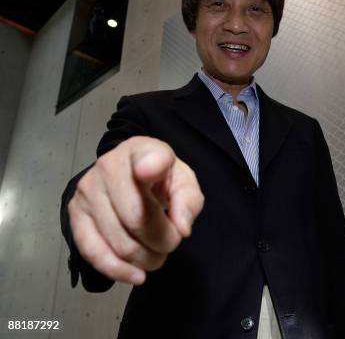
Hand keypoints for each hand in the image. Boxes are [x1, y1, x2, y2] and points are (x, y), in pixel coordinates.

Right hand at [67, 136, 203, 284]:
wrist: (128, 175)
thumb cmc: (160, 180)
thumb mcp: (183, 183)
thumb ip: (188, 202)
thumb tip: (181, 229)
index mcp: (142, 150)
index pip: (149, 157)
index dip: (150, 166)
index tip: (149, 173)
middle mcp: (109, 166)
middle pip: (138, 218)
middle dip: (163, 241)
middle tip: (171, 243)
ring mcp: (88, 190)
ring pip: (120, 242)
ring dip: (145, 259)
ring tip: (156, 255)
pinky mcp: (74, 214)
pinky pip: (93, 253)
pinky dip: (118, 271)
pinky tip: (137, 276)